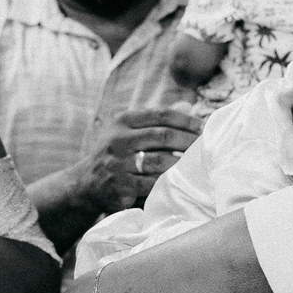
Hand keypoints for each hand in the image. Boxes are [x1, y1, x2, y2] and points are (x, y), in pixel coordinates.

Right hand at [76, 108, 202, 213]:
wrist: (86, 182)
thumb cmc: (117, 153)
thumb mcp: (129, 130)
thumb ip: (156, 121)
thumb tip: (188, 106)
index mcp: (123, 121)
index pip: (161, 115)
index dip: (186, 120)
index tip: (203, 127)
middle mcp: (118, 139)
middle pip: (162, 136)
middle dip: (188, 141)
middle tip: (206, 147)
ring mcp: (118, 163)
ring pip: (159, 161)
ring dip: (182, 163)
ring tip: (198, 164)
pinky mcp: (120, 186)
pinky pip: (151, 183)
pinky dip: (168, 182)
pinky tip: (181, 181)